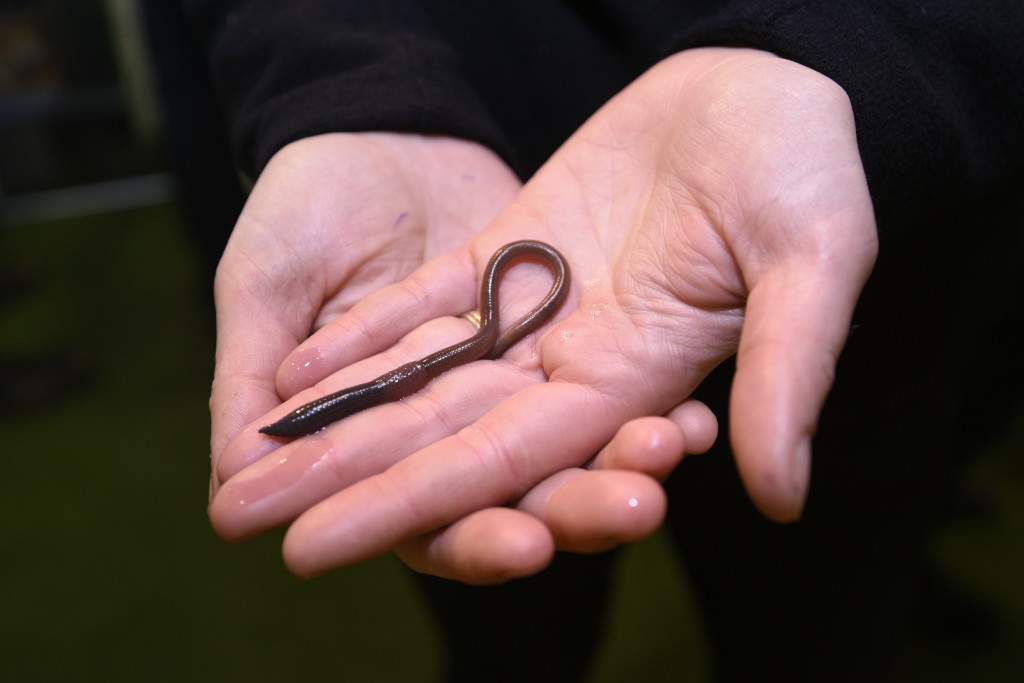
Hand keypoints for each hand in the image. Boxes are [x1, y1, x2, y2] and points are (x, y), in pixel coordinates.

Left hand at [210, 47, 876, 581]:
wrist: (766, 87)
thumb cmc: (807, 168)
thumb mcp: (814, 263)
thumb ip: (788, 374)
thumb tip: (781, 497)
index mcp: (637, 378)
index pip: (505, 460)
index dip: (411, 504)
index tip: (317, 546)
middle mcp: (575, 360)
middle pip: (440, 433)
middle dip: (344, 477)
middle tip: (243, 516)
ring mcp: (540, 307)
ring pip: (422, 375)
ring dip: (337, 414)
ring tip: (250, 451)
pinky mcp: (515, 250)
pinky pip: (428, 302)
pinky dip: (364, 334)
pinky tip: (298, 366)